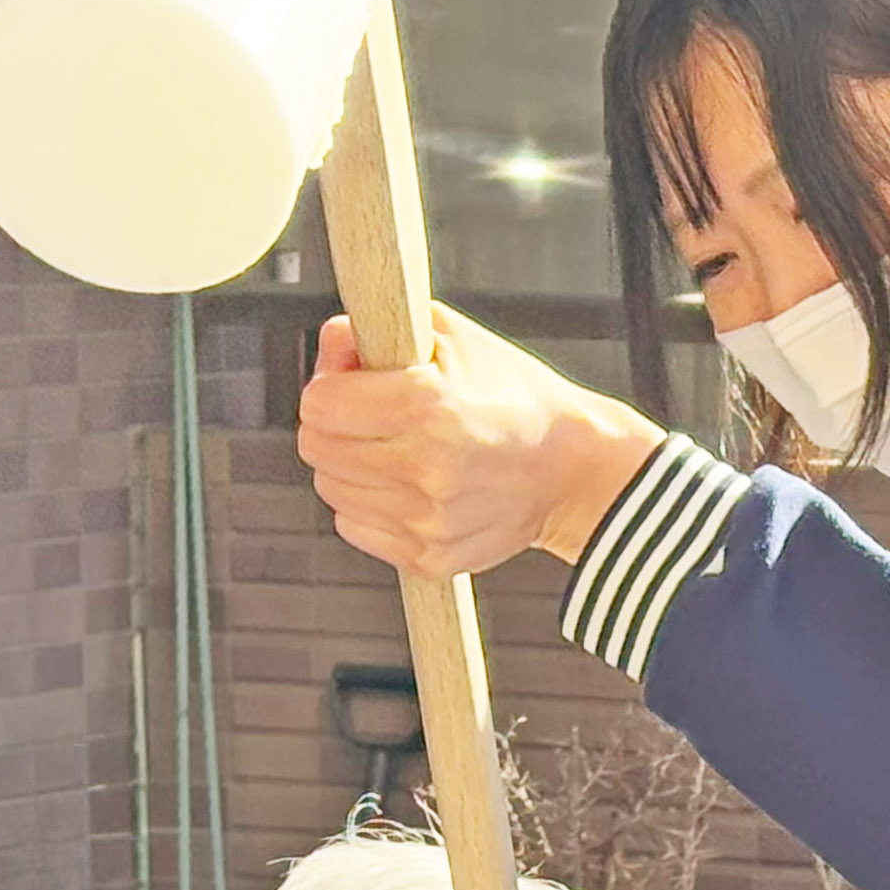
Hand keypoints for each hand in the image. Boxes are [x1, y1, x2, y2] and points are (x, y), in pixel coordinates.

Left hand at [297, 307, 666, 577]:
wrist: (572, 469)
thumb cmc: (513, 396)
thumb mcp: (453, 338)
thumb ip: (378, 330)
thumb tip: (329, 349)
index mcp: (427, 405)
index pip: (318, 405)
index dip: (328, 389)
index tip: (350, 386)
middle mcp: (425, 468)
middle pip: (317, 450)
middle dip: (333, 428)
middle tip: (366, 418)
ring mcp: (427, 520)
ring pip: (333, 492)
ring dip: (350, 468)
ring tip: (394, 451)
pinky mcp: (430, 558)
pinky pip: (357, 528)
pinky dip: (369, 506)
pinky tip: (407, 487)